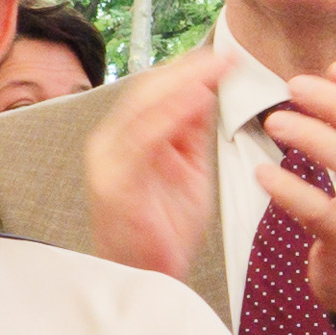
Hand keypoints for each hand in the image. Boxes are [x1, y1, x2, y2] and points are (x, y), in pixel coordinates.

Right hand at [80, 47, 229, 282]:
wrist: (148, 279)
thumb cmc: (165, 230)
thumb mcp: (188, 171)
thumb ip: (192, 133)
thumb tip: (206, 89)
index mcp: (125, 139)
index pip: (153, 92)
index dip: (187, 70)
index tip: (223, 56)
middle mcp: (109, 144)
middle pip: (146, 92)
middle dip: (188, 70)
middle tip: (226, 55)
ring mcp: (109, 162)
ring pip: (142, 108)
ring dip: (183, 83)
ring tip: (216, 67)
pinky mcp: (116, 183)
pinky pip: (144, 139)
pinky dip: (171, 114)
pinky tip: (197, 98)